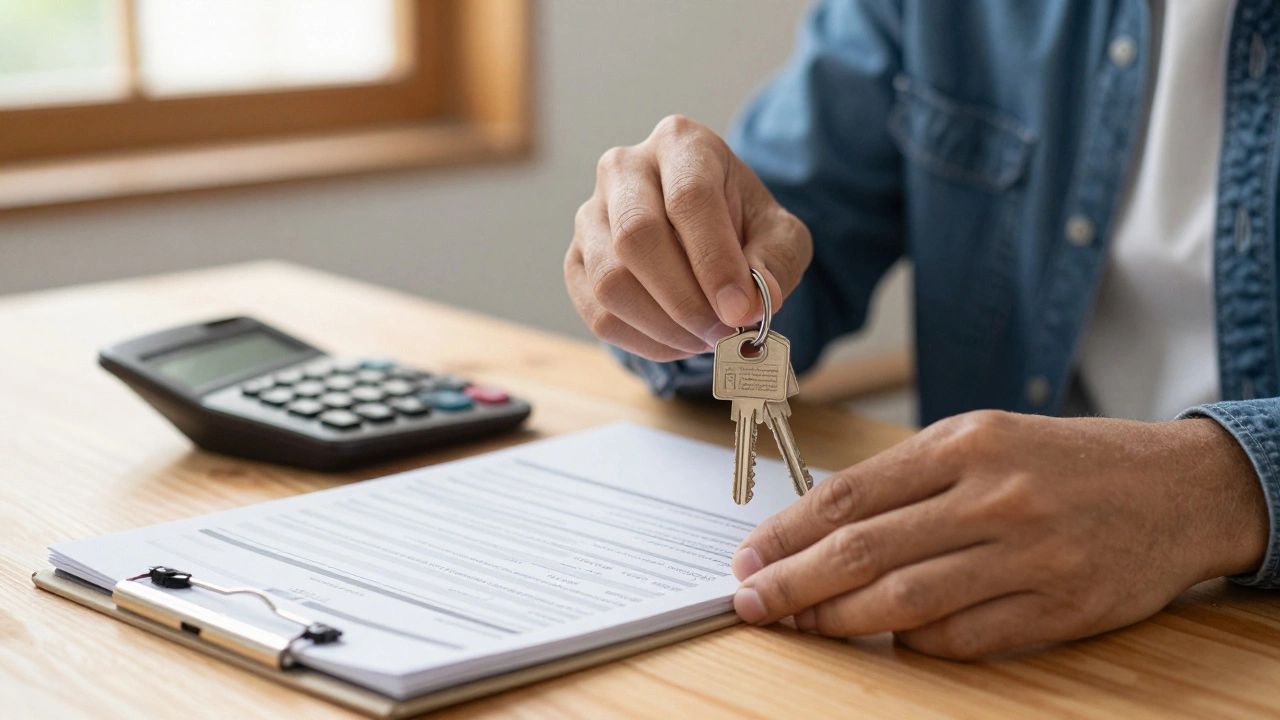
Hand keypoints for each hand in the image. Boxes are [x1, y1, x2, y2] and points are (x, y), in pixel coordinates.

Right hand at [565, 115, 812, 360]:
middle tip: (722, 332)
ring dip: (664, 326)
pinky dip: (644, 341)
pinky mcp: (575, 261)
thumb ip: (776, 262)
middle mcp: (624, 169)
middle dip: (684, 300)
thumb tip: (754, 303)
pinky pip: (599, 314)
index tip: (740, 310)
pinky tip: (678, 340)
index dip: (714, 260)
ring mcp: (590, 215)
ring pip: (610, 282)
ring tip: (704, 338)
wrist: (704, 235)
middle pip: (635, 236)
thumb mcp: (780, 235)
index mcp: (680, 144)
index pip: (688, 197)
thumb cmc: (743, 227)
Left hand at [731, 411, 1268, 658]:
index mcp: (965, 442)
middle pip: (864, 550)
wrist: (1180, 487)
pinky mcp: (1060, 608)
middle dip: (793, 582)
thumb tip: (820, 531)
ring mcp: (1029, 555)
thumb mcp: (984, 439)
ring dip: (838, 620)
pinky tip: (890, 636)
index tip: (748, 557)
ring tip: (803, 625)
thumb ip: (908, 481)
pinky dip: (914, 642)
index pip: (849, 493)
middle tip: (751, 601)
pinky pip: (963, 638)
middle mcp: (993, 494)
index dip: (787, 532)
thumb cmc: (1064, 461)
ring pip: (904, 601)